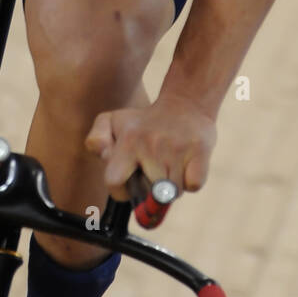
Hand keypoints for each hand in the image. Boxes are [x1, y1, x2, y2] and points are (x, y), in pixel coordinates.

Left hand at [85, 94, 216, 201]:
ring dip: (172, 184)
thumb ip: (96, 139)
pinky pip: (194, 185)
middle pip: (149, 193)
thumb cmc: (144, 122)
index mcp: (128, 141)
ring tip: (171, 163)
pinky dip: (191, 181)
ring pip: (172, 193)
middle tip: (155, 167)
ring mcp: (177, 149)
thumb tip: (103, 155)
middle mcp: (151, 145)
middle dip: (151, 187)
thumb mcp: (113, 122)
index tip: (130, 178)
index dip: (120, 188)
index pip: (113, 182)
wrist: (185, 103)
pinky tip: (187, 164)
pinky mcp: (200, 151)